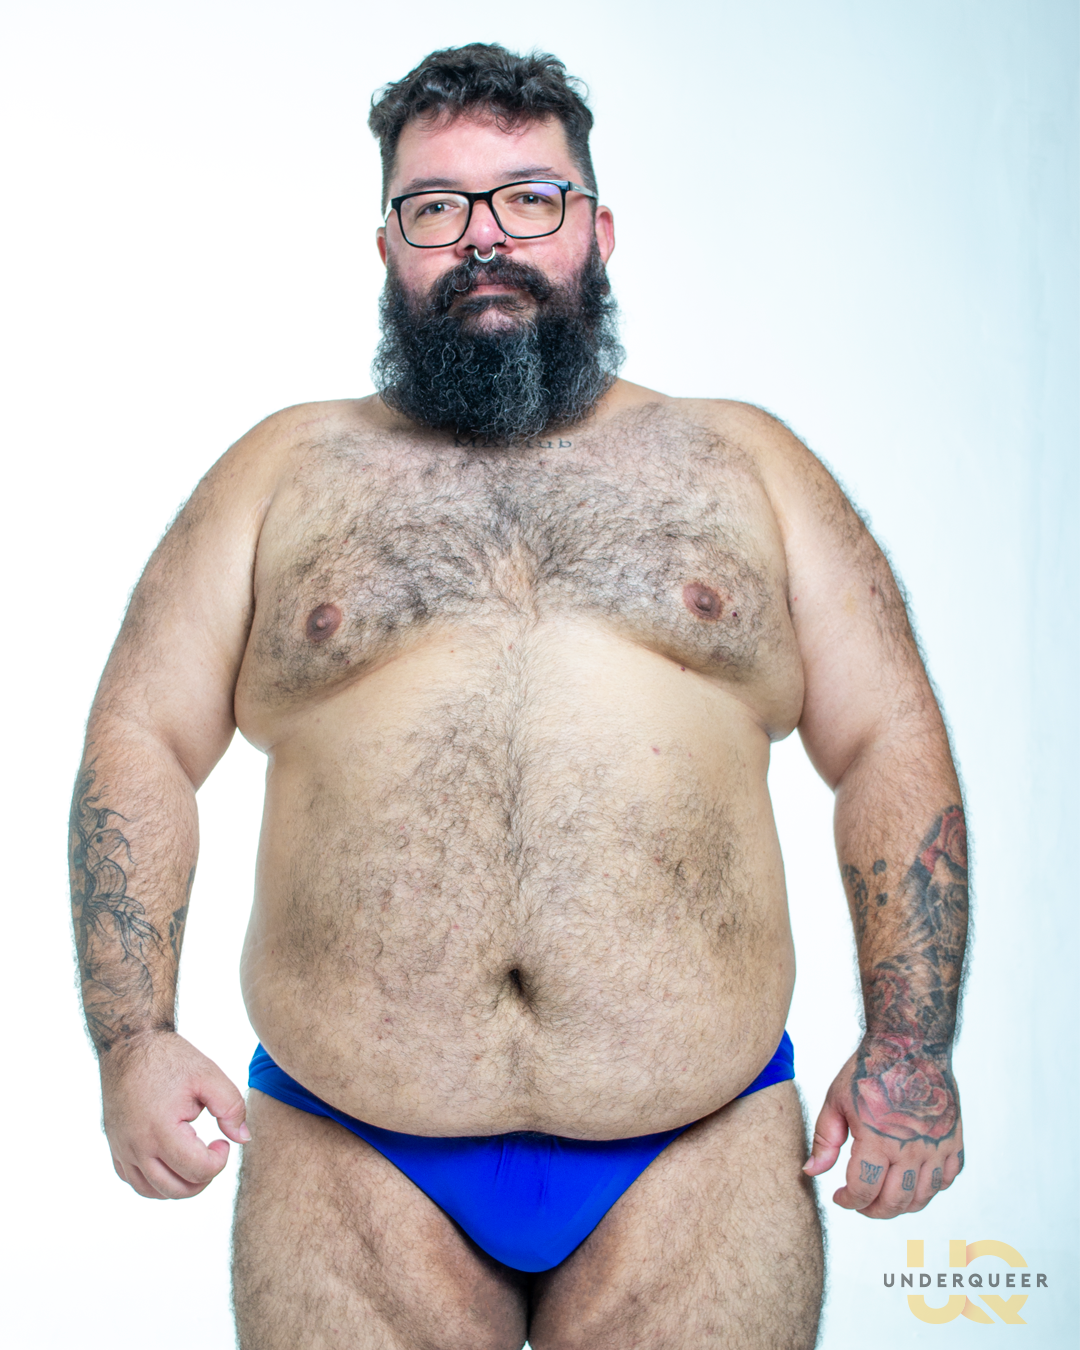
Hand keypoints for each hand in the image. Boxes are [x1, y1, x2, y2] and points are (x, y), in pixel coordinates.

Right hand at [99, 1031, 249, 1198]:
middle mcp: (137, 1146)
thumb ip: (232, 1108)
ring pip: (152, 1191)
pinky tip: (171, 1163)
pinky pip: (133, 1180)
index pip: (197, 1171)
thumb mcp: (210, 1075)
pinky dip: (155, 1182)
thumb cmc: (172, 1058)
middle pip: (175, 1190)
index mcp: (161, 1130)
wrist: (130, 1044)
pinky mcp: (115, 1146)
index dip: (219, 1161)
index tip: (222, 1142)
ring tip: (194, 1162)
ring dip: (179, 1186)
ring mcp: (122, 1148)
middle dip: (203, 1179)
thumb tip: (242, 1139)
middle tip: (212, 1155)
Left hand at [803, 1038, 963, 1217]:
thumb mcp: (836, 1101)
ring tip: (884, 1197)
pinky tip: (913, 1180)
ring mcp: (936, 1146)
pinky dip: (930, 1189)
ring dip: (901, 1206)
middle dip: (872, 1210)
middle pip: (893, 1202)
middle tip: (861, 1203)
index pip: (863, 1190)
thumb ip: (824, 1141)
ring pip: (922, 1197)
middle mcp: (911, 1148)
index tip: (840, 1197)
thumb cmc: (868, 1071)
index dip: (848, 1201)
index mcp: (877, 1139)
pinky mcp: (954, 1140)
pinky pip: (947, 1179)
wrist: (910, 1044)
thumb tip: (811, 1173)